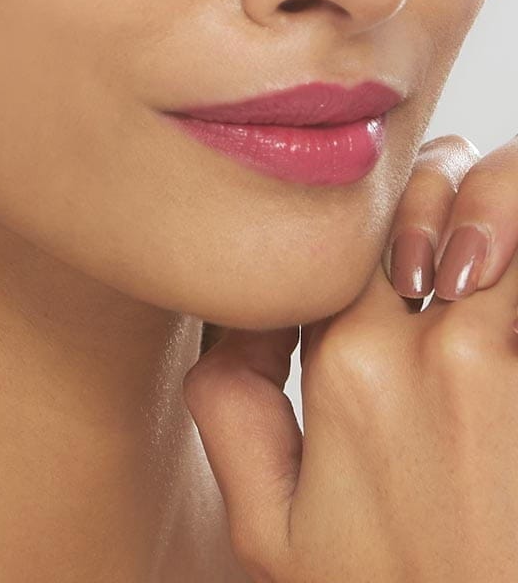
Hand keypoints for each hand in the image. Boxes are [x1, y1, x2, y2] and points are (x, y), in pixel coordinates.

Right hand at [182, 132, 517, 581]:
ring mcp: (504, 360)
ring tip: (499, 243)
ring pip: (505, 201)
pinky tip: (513, 266)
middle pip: (435, 191)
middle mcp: (422, 348)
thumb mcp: (273, 535)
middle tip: (459, 227)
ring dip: (502, 197)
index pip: (345, 230)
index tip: (396, 244)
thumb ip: (228, 413)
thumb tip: (237, 324)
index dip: (370, 212)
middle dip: (446, 182)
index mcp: (342, 368)